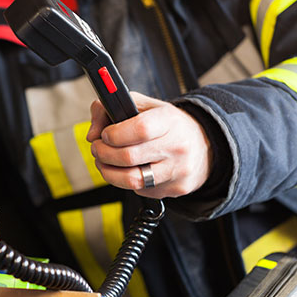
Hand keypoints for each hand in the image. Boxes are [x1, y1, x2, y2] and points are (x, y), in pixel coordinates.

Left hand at [86, 92, 211, 198]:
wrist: (204, 145)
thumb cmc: (167, 124)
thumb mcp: (142, 106)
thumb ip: (109, 110)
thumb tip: (92, 134)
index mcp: (169, 120)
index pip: (139, 129)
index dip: (114, 134)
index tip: (104, 135)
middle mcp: (177, 146)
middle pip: (128, 157)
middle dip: (103, 153)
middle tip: (97, 148)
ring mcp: (178, 171)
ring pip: (131, 180)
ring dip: (108, 172)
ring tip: (104, 162)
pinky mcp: (175, 189)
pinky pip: (140, 191)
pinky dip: (126, 182)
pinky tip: (127, 170)